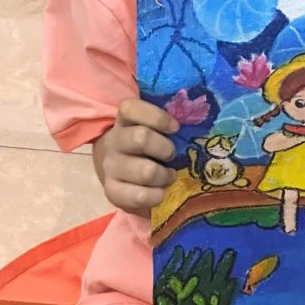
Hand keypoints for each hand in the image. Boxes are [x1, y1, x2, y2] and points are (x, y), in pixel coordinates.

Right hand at [92, 98, 178, 215]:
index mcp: (125, 120)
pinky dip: (156, 195)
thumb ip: (167, 124)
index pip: (130, 108)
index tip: (175, 128)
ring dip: (164, 176)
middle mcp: (114, 141)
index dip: (157, 117)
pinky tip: (159, 192)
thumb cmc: (147, 146)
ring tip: (168, 176)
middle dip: (166, 149)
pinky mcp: (112, 191)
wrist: (123, 174)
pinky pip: (139, 196)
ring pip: (145, 171)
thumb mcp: (153, 130)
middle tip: (172, 155)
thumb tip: (193, 123)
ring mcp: (110, 167)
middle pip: (141, 138)